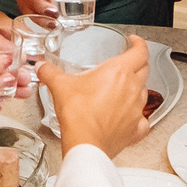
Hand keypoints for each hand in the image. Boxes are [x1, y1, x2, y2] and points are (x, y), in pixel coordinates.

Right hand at [38, 36, 153, 158]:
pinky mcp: (136, 129)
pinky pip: (143, 119)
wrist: (85, 144)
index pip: (140, 51)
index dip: (139, 43)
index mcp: (119, 72)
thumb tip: (42, 67)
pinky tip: (128, 117)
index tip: (134, 41)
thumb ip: (50, 73)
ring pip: (143, 93)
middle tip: (126, 64)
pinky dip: (137, 117)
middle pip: (144, 69)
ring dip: (135, 89)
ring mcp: (137, 110)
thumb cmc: (78, 115)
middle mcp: (132, 89)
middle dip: (137, 64)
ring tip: (121, 90)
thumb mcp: (60, 86)